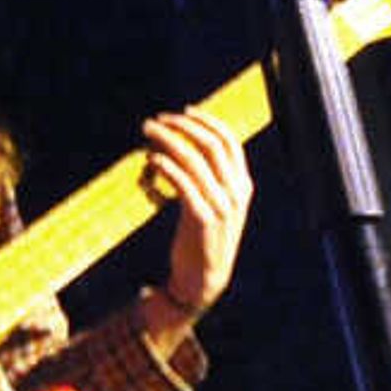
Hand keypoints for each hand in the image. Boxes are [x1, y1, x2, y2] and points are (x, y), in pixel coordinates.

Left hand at [139, 108, 253, 316]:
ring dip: (168, 140)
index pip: (230, 142)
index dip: (207, 122)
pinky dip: (166, 166)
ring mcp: (221, 206)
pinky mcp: (202, 219)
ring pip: (194, 159)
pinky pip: (184, 184)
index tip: (183, 111)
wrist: (203, 279)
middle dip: (182, 126)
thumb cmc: (202, 238)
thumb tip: (184, 144)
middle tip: (156, 120)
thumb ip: (210, 179)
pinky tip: (151, 160)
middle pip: (211, 145)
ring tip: (147, 132)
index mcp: (243, 186)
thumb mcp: (215, 205)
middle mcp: (236, 193)